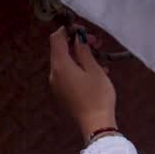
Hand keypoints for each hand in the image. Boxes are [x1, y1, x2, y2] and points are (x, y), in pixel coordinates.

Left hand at [49, 26, 116, 142]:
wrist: (96, 124)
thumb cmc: (97, 95)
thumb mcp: (94, 69)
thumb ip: (83, 50)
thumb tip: (78, 38)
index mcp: (60, 65)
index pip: (56, 38)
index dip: (69, 30)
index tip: (85, 31)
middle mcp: (54, 74)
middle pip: (61, 50)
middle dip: (78, 43)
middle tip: (97, 43)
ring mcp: (57, 85)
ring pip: (66, 62)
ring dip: (81, 55)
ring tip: (100, 58)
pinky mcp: (63, 93)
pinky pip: (68, 74)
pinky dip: (80, 67)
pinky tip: (97, 71)